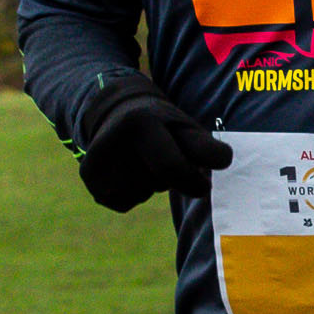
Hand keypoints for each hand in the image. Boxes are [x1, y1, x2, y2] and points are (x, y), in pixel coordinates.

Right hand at [76, 74, 230, 212]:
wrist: (113, 111)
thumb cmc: (161, 123)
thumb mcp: (185, 126)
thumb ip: (204, 146)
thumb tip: (222, 161)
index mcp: (140, 123)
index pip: (174, 168)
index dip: (196, 181)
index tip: (204, 182)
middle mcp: (113, 141)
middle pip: (162, 182)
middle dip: (176, 179)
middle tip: (171, 160)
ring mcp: (98, 163)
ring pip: (144, 194)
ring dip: (152, 184)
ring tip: (143, 158)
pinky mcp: (91, 181)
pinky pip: (125, 202)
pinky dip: (134, 193)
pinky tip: (129, 170)